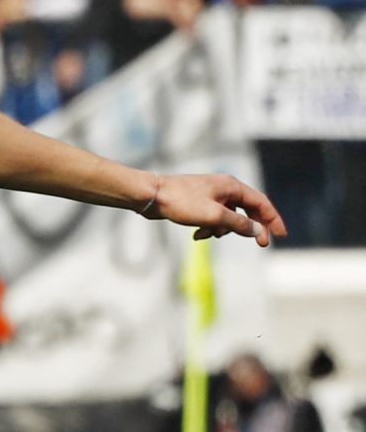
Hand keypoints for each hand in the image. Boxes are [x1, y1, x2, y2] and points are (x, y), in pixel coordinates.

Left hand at [142, 173, 283, 245]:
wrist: (150, 196)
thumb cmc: (181, 202)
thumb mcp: (214, 216)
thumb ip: (238, 223)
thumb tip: (258, 231)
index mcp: (232, 186)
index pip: (261, 203)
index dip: (273, 219)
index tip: (281, 235)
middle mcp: (224, 188)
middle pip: (248, 210)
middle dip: (250, 228)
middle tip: (260, 244)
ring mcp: (211, 195)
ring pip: (229, 217)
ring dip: (222, 230)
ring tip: (207, 234)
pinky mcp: (198, 203)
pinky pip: (212, 219)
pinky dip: (208, 228)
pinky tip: (196, 235)